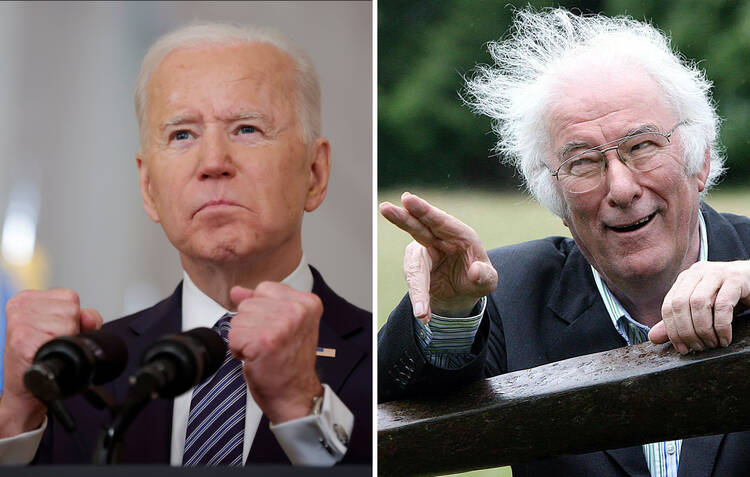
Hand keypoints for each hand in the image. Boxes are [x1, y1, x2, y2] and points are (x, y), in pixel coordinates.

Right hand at [0, 289, 101, 436]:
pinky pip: (59, 339)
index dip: (72, 319)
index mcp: (28, 298)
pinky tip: (43, 355)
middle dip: (69, 329)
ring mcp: (19, 321)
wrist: (25, 387)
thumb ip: (83, 318)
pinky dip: (57, 350)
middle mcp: (21, 306)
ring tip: (46, 349)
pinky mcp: (22, 339)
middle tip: (50, 343)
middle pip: (71, 309)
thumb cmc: (42, 355)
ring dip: (64, 340)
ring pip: (68, 323)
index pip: (70, 297)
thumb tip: (89, 317)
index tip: (54, 332)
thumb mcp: (62, 329)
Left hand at [228, 282, 323, 423]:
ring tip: (262, 351)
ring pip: (238, 320)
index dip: (262, 311)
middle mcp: (297, 310)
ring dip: (243, 338)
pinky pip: (233, 337)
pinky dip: (238, 350)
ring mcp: (282, 325)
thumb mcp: (283, 324)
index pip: (264, 288)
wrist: (295, 395)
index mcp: (307, 302)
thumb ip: (261, 302)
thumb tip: (236, 290)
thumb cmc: (290, 363)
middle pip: (248, 304)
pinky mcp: (265, 341)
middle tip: (269, 343)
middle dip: (250, 325)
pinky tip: (255, 358)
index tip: (275, 330)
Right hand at [379, 192, 496, 319]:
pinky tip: (424, 314)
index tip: (407, 199)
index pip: (440, 220)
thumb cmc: (477, 279)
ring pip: (414, 265)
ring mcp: (423, 251)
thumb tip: (475, 270)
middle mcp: (438, 239)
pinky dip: (419, 298)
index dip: (423, 210)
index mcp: (459, 234)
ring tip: (422, 312)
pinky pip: (415, 283)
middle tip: (385, 208)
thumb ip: (485, 275)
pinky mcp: (414, 267)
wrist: (461, 294)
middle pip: (417, 227)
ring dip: (417, 289)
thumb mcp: (488, 281)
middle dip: (402, 218)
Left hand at [649, 261, 749, 353]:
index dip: (672, 331)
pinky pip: (723, 305)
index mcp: (685, 278)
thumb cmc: (730, 297)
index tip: (682, 349)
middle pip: (680, 304)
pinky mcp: (736, 278)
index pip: (668, 306)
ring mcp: (716, 272)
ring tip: (712, 344)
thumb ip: (679, 321)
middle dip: (687, 331)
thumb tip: (652, 338)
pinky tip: (725, 339)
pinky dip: (722, 326)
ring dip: (704, 329)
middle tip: (699, 348)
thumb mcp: (703, 310)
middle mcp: (697, 272)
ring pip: (699, 304)